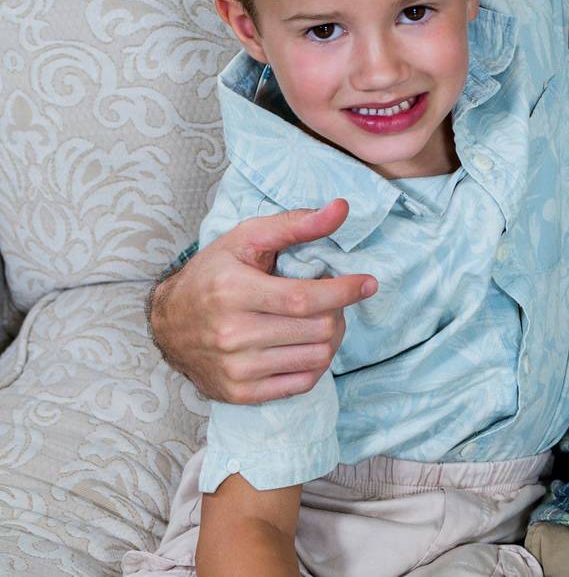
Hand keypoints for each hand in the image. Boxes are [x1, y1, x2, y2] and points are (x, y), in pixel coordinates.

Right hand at [149, 200, 375, 403]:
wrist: (168, 323)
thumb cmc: (213, 274)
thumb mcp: (247, 238)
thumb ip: (296, 224)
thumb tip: (342, 208)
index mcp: (233, 291)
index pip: (304, 298)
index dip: (344, 291)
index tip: (368, 283)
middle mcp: (231, 334)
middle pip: (317, 329)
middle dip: (338, 312)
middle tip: (333, 302)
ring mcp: (235, 368)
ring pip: (316, 358)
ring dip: (331, 338)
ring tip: (320, 321)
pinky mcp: (238, 393)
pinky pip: (301, 384)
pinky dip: (315, 364)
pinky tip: (306, 345)